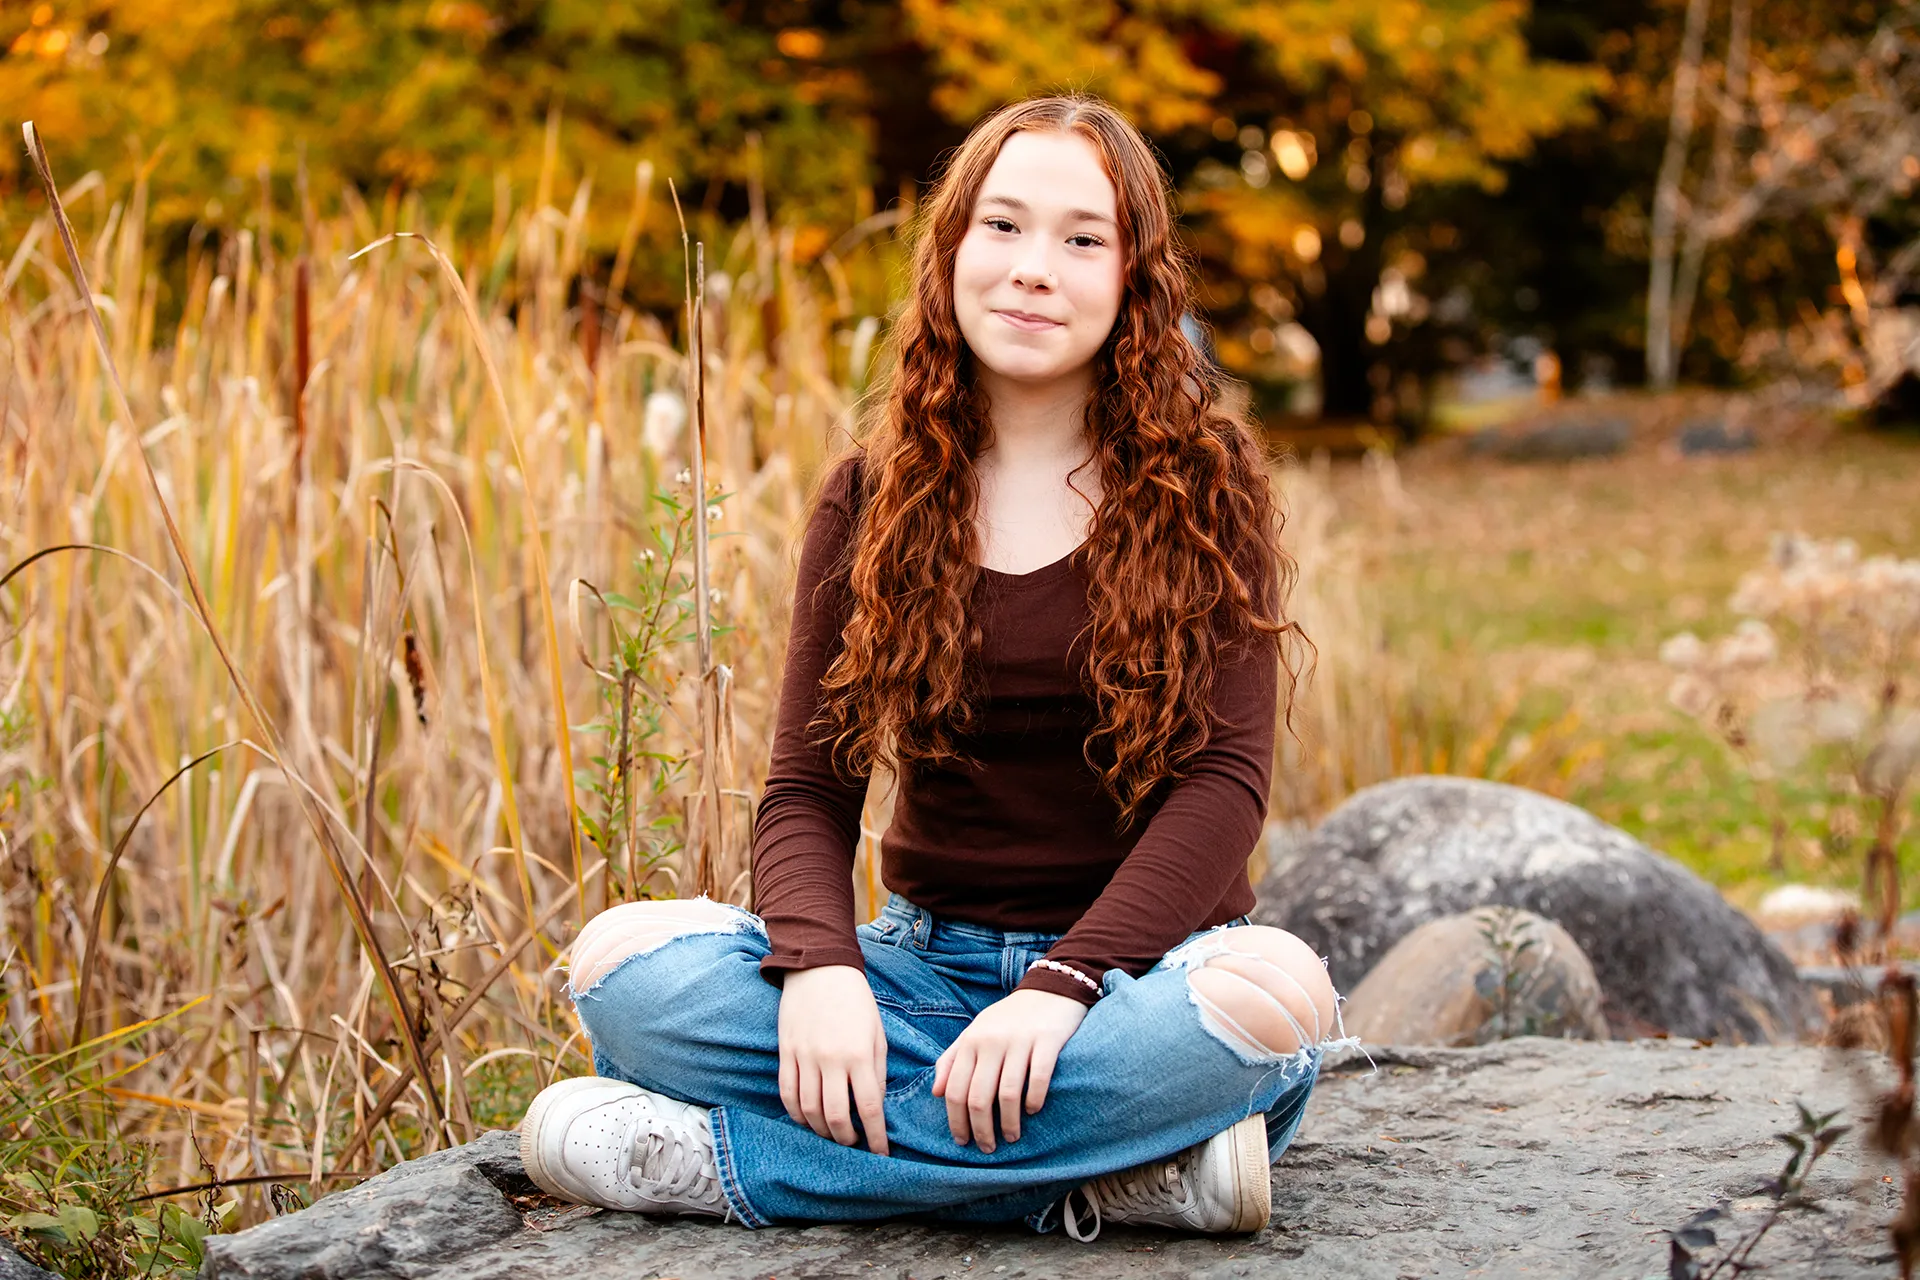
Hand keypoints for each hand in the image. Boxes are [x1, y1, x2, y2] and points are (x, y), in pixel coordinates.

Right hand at [776, 965, 890, 1155]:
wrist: (819, 968)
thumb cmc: (855, 1001)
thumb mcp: (877, 1032)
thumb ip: (877, 1070)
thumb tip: (874, 1105)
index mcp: (860, 1054)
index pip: (869, 1107)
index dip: (876, 1136)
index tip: (881, 1154)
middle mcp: (831, 1059)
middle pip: (836, 1116)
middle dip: (847, 1139)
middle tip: (854, 1144)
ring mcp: (804, 1057)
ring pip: (809, 1110)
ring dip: (821, 1130)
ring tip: (832, 1135)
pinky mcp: (785, 1052)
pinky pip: (787, 1093)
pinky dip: (796, 1114)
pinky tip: (807, 1120)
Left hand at [932, 988, 1088, 1151]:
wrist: (1049, 989)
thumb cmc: (1008, 1018)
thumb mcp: (975, 1032)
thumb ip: (952, 1059)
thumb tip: (935, 1092)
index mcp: (970, 1041)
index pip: (955, 1090)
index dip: (956, 1121)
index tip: (963, 1142)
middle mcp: (991, 1041)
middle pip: (978, 1098)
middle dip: (981, 1130)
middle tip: (988, 1148)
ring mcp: (1019, 1041)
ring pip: (1007, 1094)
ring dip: (1009, 1123)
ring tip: (1012, 1137)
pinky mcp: (1047, 1041)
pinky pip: (1038, 1079)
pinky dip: (1034, 1100)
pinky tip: (1033, 1111)